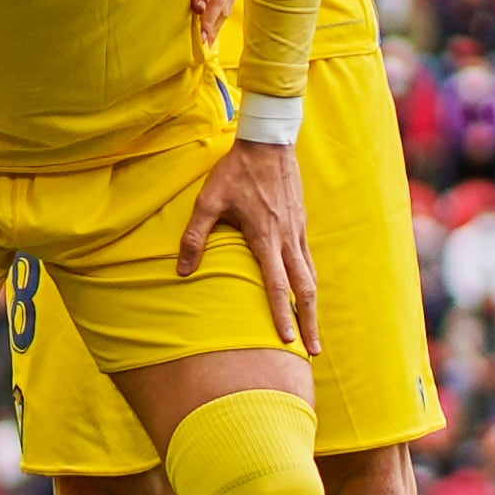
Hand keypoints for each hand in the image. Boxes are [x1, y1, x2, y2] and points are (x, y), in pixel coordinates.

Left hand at [178, 134, 318, 354]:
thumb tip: (181, 271)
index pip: (276, 285)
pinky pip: (308, 261)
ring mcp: (298, 231)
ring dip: (313, 306)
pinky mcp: (301, 224)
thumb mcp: (207, 201)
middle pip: (305, 289)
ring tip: (313, 332)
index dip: (281, 314)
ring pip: (311, 276)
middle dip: (309, 322)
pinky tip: (306, 294)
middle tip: (312, 352)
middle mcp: (288, 238)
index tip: (285, 340)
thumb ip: (194, 236)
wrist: (268, 142)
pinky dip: (310, 283)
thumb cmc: (235, 172)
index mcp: (266, 236)